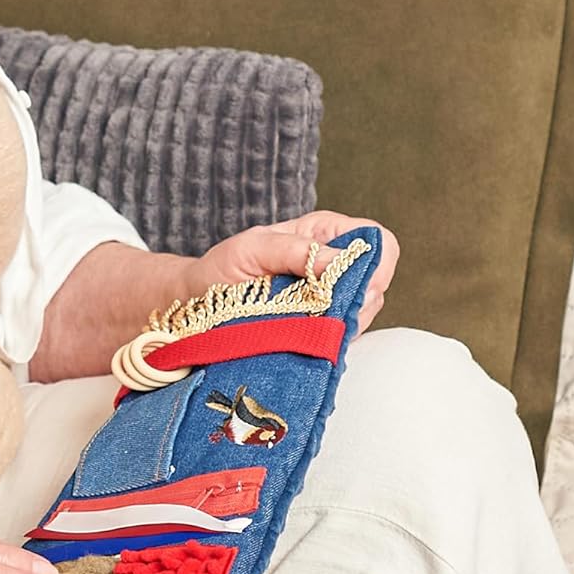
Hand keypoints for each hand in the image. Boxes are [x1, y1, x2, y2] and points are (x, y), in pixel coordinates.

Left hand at [184, 211, 398, 334]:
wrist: (196, 304)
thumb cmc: (221, 268)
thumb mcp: (252, 248)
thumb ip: (296, 250)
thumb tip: (342, 262)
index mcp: (322, 233)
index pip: (376, 240)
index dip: (376, 262)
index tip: (352, 286)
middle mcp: (333, 264)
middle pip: (377, 281)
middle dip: (357, 298)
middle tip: (320, 310)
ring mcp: (331, 299)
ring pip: (364, 312)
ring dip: (340, 322)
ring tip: (300, 321)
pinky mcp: (322, 328)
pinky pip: (344, 337)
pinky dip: (329, 340)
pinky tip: (304, 337)